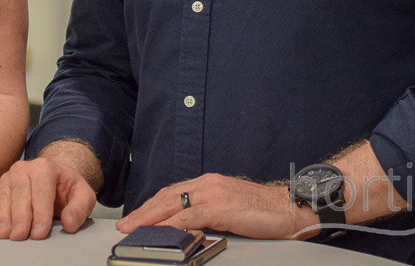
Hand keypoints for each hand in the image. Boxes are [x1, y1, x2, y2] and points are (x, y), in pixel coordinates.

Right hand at [0, 156, 96, 239]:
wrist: (54, 178)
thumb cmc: (67, 188)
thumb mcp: (83, 195)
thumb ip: (80, 208)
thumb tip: (69, 223)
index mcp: (45, 167)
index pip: (42, 191)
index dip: (40, 213)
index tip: (40, 233)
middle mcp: (24, 169)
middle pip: (20, 193)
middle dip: (20, 217)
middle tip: (19, 236)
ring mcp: (9, 177)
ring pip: (3, 196)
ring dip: (2, 217)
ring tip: (4, 234)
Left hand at [117, 174, 315, 239]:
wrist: (289, 206)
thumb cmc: (263, 210)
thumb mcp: (230, 206)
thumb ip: (209, 212)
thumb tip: (189, 226)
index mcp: (208, 182)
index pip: (172, 193)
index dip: (151, 205)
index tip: (136, 217)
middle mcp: (207, 184)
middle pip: (166, 197)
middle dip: (143, 212)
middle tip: (125, 225)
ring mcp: (213, 194)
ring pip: (172, 206)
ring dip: (150, 219)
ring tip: (134, 230)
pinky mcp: (220, 207)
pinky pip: (189, 217)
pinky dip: (171, 225)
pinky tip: (160, 232)